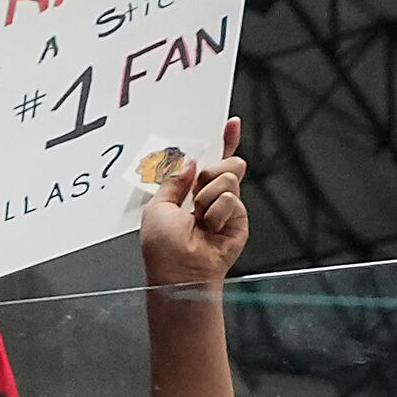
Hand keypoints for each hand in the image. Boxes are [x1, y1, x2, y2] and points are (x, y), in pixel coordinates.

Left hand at [140, 117, 249, 287]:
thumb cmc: (164, 248)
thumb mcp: (157, 207)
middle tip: (197, 194)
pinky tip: (210, 228)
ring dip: (208, 195)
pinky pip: (231, 198)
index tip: (231, 124)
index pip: (210, 162)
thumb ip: (174, 180)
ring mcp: (226, 208)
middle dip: (211, 172)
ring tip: (200, 218)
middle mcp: (210, 198)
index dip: (223, 143)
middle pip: (226, 163)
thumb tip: (190, 163)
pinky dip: (216, 211)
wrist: (181, 272)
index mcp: (190, 193)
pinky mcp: (239, 218)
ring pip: (229, 176)